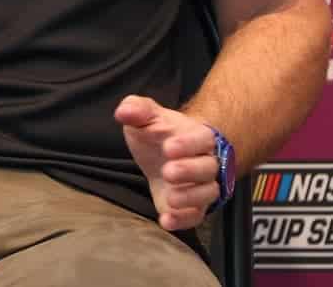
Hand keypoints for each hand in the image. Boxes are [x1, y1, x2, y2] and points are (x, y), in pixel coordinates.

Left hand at [114, 95, 221, 231]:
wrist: (167, 153)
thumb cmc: (159, 134)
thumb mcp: (147, 116)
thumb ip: (138, 110)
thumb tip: (124, 111)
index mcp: (198, 136)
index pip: (202, 139)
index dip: (188, 144)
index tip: (168, 147)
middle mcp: (206, 161)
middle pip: (208, 167)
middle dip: (190, 171)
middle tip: (168, 171)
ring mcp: (202, 186)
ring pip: (208, 193)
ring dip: (190, 197)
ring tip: (170, 198)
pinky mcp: (193, 207)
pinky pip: (196, 217)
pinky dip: (183, 221)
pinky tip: (166, 220)